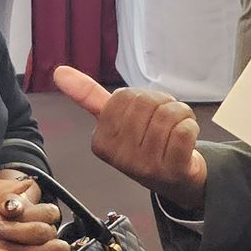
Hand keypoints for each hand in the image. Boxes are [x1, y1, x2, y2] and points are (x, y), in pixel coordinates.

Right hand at [55, 66, 207, 211]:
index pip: (123, 96)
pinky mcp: (172, 170)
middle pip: (146, 102)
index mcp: (101, 142)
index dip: (140, 98)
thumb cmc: (145, 145)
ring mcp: (146, 166)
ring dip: (180, 115)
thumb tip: (59, 71)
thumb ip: (88, 97)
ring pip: (168, 114)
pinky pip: (184, 129)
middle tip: (163, 124)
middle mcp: (120, 157)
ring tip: (175, 131)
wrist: (176, 180)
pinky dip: (191, 126)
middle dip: (162, 104)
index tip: (143, 117)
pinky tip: (186, 140)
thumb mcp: (114, 123)